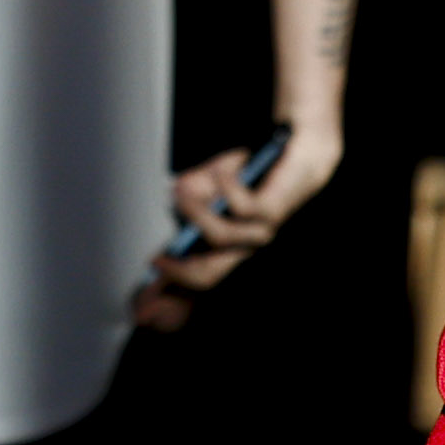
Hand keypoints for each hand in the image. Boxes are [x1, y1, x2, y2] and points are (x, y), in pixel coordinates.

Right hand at [132, 120, 339, 328]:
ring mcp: (259, 234)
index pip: (200, 277)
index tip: (148, 291)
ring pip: (219, 237)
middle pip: (208, 277)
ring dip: (195, 212)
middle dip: (179, 274)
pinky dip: (225, 183)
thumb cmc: (249, 171)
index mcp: (227, 243)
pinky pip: (240, 206)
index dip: (174, 288)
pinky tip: (227, 166)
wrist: (297, 154)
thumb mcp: (206, 181)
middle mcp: (244, 245)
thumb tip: (177, 195)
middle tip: (157, 261)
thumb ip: (190, 191)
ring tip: (181, 190)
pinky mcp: (272, 214)